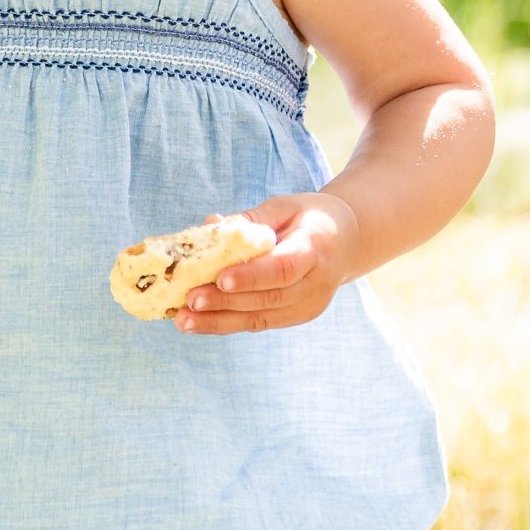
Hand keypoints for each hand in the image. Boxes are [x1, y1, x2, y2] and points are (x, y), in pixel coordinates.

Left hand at [176, 192, 359, 335]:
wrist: (347, 241)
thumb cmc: (309, 217)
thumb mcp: (285, 206)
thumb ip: (250, 220)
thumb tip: (209, 226)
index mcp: (317, 247)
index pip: (283, 268)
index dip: (251, 276)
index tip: (220, 277)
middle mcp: (317, 284)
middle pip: (267, 297)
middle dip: (225, 301)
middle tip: (188, 300)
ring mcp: (309, 306)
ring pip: (260, 318)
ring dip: (218, 321)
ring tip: (183, 320)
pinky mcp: (297, 318)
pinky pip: (259, 323)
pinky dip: (227, 323)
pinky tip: (199, 323)